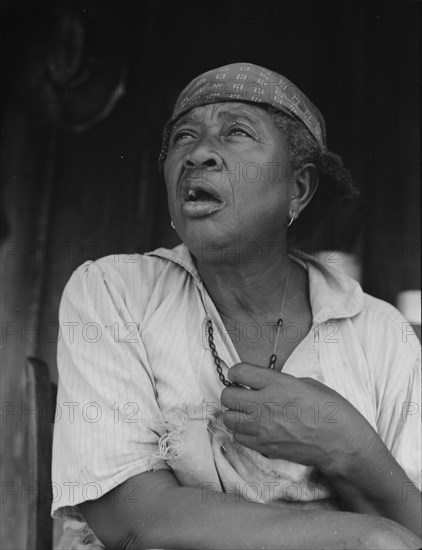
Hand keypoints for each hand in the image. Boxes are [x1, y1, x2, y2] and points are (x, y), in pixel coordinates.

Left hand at [221, 362, 376, 472]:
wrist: (341, 443)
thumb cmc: (330, 410)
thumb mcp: (306, 383)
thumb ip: (279, 382)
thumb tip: (262, 384)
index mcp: (278, 384)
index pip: (239, 371)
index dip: (237, 372)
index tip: (242, 377)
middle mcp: (265, 404)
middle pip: (227, 396)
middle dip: (233, 393)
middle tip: (243, 395)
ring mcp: (262, 428)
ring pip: (228, 418)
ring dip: (236, 414)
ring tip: (249, 413)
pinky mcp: (264, 447)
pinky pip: (238, 437)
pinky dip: (243, 432)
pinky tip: (257, 429)